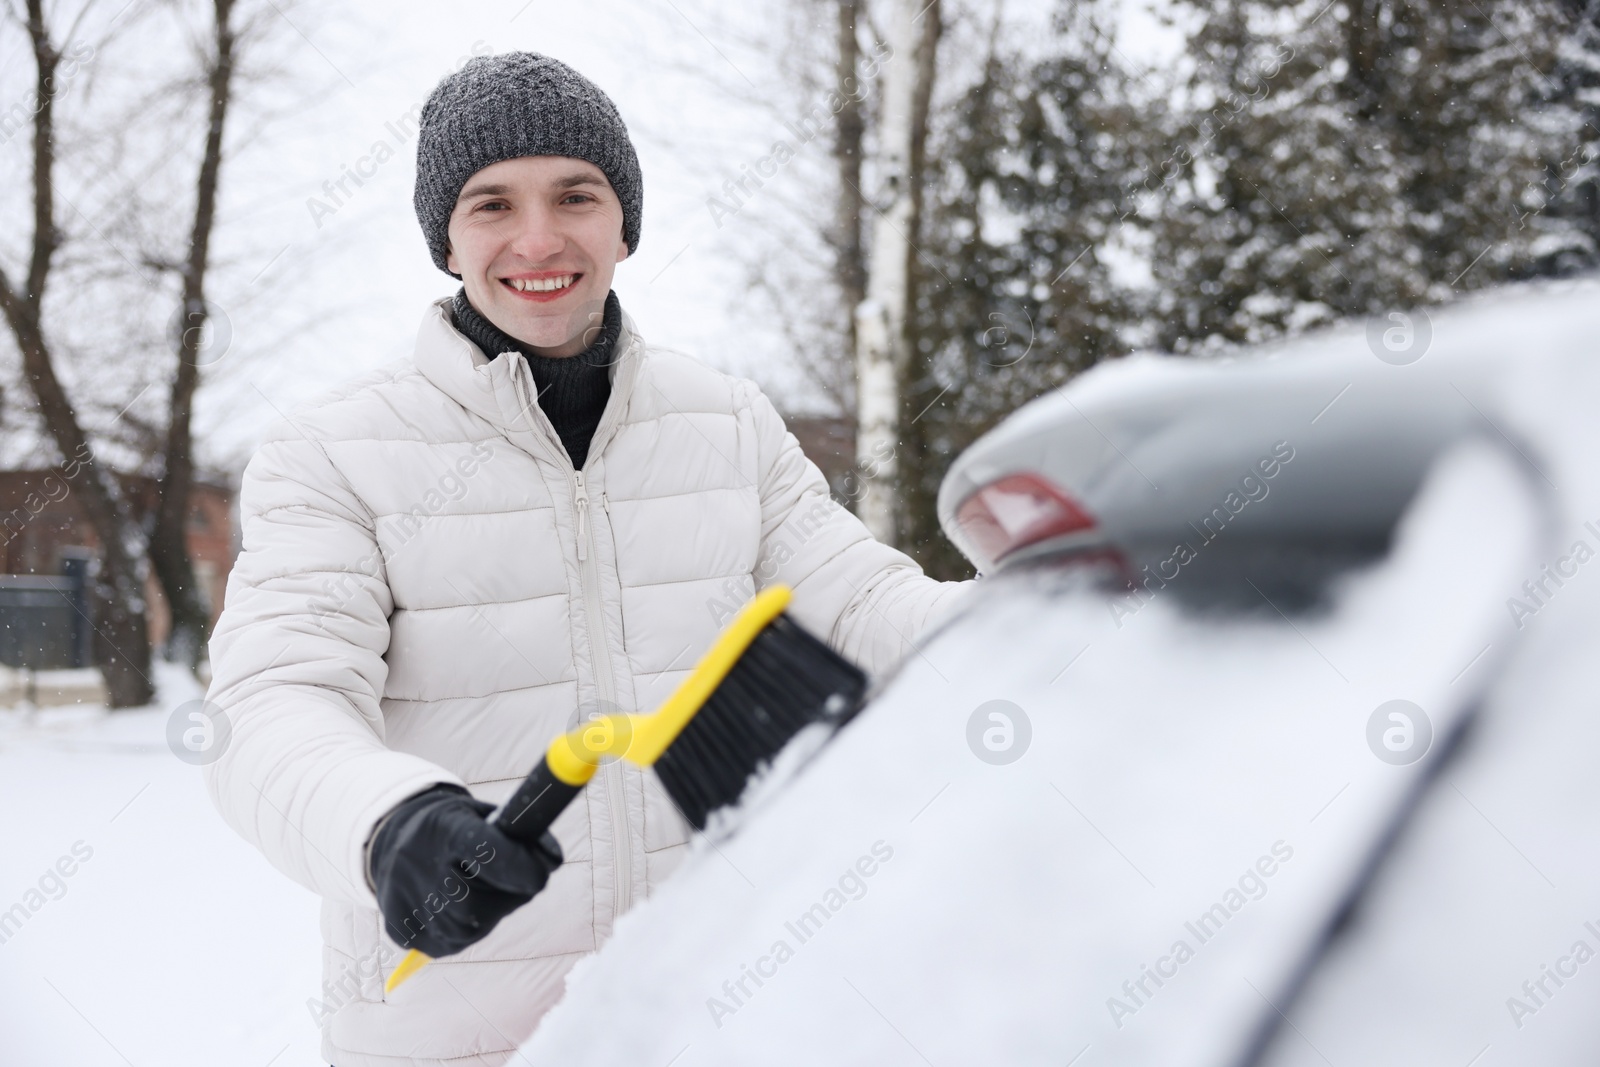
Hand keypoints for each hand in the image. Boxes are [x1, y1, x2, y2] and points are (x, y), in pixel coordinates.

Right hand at [368, 784, 562, 956]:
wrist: (397, 839)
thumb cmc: (458, 828)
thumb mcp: (487, 816)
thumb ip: (523, 836)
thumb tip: (552, 862)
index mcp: (444, 829)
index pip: (484, 851)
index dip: (519, 866)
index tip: (541, 876)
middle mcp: (416, 865)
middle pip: (477, 903)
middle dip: (505, 897)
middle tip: (511, 883)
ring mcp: (403, 901)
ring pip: (467, 930)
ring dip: (487, 916)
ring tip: (479, 891)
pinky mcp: (400, 931)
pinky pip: (450, 944)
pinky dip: (465, 930)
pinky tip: (458, 907)